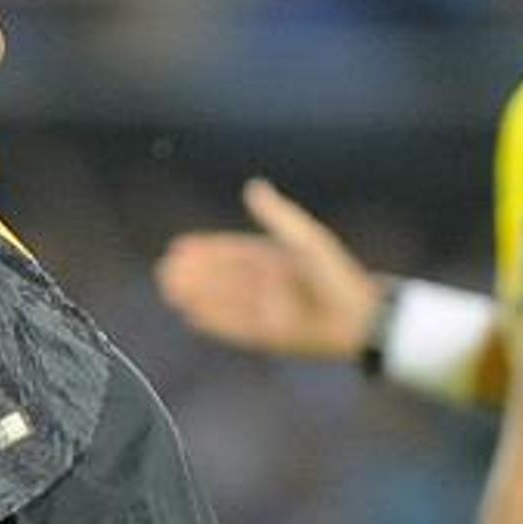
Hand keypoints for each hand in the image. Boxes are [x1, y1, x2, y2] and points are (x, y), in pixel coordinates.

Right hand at [153, 176, 381, 359]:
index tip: (180, 246)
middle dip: (193, 273)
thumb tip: (253, 187)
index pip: (233, 254)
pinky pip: (231, 328)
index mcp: (276, 260)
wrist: (357, 316)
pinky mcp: (265, 337)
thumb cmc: (334, 274)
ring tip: (169, 288)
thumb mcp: (305, 239)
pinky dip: (210, 321)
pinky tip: (189, 315)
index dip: (207, 250)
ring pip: (221, 302)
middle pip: (222, 278)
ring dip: (195, 295)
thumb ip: (277, 216)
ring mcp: (265, 312)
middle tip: (165, 268)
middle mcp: (267, 286)